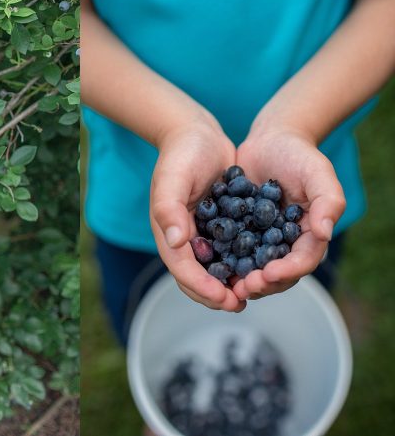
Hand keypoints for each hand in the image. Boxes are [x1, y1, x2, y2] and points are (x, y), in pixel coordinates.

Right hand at [150, 119, 245, 311]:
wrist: (198, 132)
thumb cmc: (182, 152)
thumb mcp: (172, 176)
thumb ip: (169, 208)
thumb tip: (176, 242)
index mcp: (169, 230)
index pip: (183, 269)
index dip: (202, 287)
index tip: (225, 298)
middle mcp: (185, 237)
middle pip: (198, 278)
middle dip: (218, 295)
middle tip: (242, 302)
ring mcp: (204, 233)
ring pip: (217, 270)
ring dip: (233, 284)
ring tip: (256, 291)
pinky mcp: (221, 226)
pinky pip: (232, 252)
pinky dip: (245, 264)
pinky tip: (265, 268)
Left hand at [231, 125, 344, 300]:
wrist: (271, 138)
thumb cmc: (300, 155)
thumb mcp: (318, 173)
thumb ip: (327, 202)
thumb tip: (324, 233)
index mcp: (309, 234)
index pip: (301, 261)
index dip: (286, 271)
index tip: (268, 274)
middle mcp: (287, 241)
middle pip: (277, 272)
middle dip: (262, 283)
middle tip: (243, 287)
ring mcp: (262, 236)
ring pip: (253, 266)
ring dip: (241, 277)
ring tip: (226, 284)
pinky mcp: (241, 227)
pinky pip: (232, 247)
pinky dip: (223, 257)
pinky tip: (208, 262)